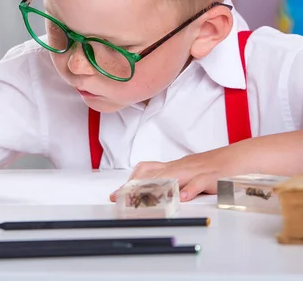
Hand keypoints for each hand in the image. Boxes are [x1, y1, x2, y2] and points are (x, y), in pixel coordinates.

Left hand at [109, 145, 256, 201]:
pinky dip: (190, 189)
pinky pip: (199, 182)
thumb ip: (173, 183)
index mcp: (174, 166)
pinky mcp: (212, 177)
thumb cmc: (216, 168)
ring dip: (154, 188)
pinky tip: (182, 198)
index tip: (115, 194)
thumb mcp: (189, 175)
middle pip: (152, 174)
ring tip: (140, 199)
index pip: (146, 171)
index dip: (129, 182)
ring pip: (171, 176)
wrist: (242, 157)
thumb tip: (155, 196)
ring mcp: (196, 170)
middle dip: (134, 186)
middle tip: (120, 198)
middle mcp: (181, 166)